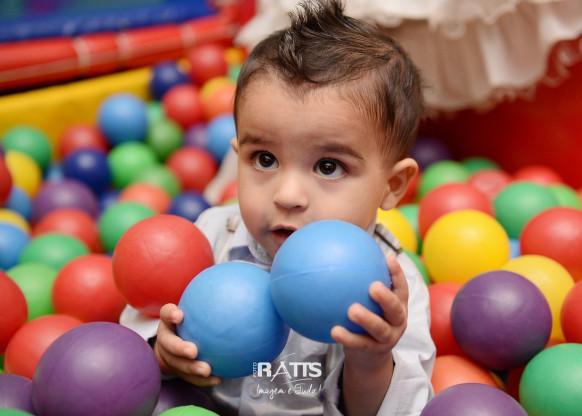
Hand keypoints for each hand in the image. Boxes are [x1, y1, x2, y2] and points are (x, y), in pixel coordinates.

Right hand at [155, 303, 220, 386]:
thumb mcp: (196, 308)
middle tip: (193, 350)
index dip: (171, 314)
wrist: (172, 343)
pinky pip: (189, 377)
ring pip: (178, 364)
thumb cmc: (191, 321)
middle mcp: (166, 339)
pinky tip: (218, 379)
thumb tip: (243, 287)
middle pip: (169, 344)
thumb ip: (211, 298)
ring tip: (206, 370)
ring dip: (192, 368)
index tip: (180, 315)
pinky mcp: (177, 370)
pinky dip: (203, 380)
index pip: (166, 313)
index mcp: (169, 322)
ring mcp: (170, 356)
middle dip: (180, 348)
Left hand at [330, 254, 407, 368]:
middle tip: (373, 287)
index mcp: (398, 305)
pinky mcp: (374, 351)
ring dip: (367, 320)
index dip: (397, 273)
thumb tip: (343, 254)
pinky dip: (348, 338)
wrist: (371, 357)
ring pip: (380, 329)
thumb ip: (361, 283)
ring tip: (352, 311)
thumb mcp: (370, 302)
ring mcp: (388, 338)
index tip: (388, 258)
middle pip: (395, 309)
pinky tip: (334, 330)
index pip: (401, 287)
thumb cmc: (369, 318)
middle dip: (386, 298)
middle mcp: (397, 321)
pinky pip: (360, 344)